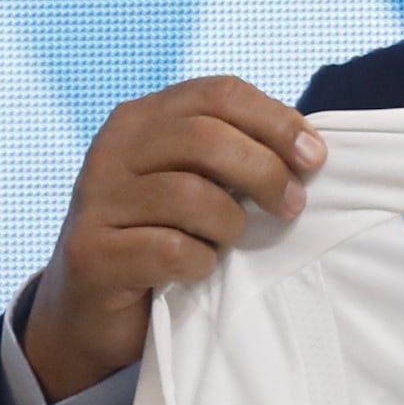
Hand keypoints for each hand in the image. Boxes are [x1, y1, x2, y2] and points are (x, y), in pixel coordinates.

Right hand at [18, 77, 326, 402]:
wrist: (90, 310)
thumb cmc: (160, 238)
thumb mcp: (193, 183)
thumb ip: (233, 156)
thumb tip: (308, 149)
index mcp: (142, 119)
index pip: (218, 94)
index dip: (276, 121)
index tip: (314, 158)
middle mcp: (112, 149)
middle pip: (206, 138)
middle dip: (264, 172)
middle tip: (291, 206)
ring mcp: (95, 201)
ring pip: (190, 195)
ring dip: (229, 225)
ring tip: (227, 244)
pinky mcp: (91, 253)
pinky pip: (170, 249)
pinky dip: (199, 263)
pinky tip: (196, 271)